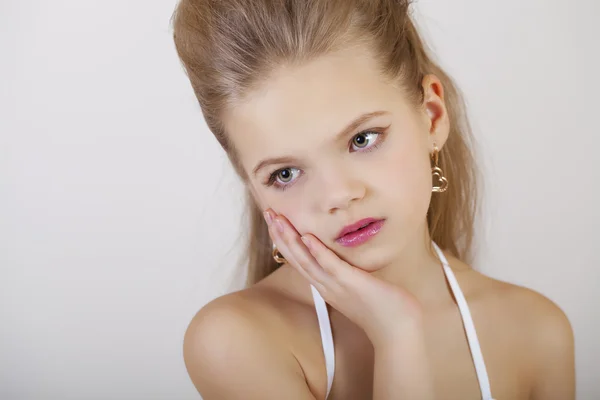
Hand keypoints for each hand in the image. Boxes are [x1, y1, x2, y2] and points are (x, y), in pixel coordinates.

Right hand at [264, 209, 424, 345]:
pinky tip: (307, 236)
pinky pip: (331, 266)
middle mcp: (325, 285)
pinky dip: (317, 251)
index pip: (299, 260)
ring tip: (277, 220)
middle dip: (280, 234)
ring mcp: (336, 285)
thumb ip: (346, 272)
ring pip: (306, 260)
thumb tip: (343, 257)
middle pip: (296, 258)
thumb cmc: (383, 308)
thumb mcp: (357, 286)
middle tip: (268, 213)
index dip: (284, 241)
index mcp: (325, 285)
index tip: (274, 222)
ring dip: (290, 239)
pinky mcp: (351, 283)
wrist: (397, 331)